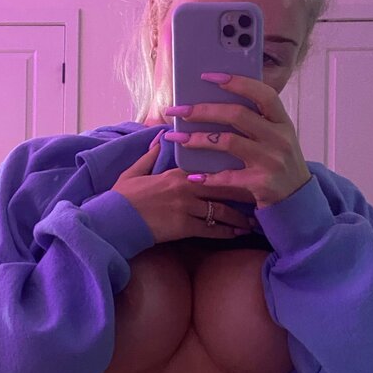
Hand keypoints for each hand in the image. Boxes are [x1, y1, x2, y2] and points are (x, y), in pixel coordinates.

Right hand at [111, 133, 256, 243]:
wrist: (113, 221)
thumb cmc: (122, 198)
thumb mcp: (133, 172)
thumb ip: (150, 155)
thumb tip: (159, 138)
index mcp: (176, 172)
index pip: (209, 169)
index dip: (229, 172)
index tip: (243, 173)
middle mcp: (185, 187)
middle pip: (222, 188)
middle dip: (243, 194)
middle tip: (259, 196)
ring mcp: (186, 207)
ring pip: (221, 211)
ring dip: (238, 217)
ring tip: (252, 221)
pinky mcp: (183, 227)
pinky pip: (211, 230)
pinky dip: (226, 232)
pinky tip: (237, 233)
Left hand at [164, 74, 310, 208]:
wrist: (297, 197)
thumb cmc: (279, 160)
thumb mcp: (276, 135)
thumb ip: (256, 120)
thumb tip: (215, 100)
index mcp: (282, 121)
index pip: (263, 93)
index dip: (237, 82)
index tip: (209, 76)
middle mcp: (279, 138)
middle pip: (237, 115)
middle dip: (203, 110)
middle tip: (179, 110)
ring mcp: (271, 161)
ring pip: (227, 142)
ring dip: (198, 139)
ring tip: (178, 138)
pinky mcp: (261, 183)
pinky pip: (228, 177)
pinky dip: (208, 176)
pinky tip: (193, 175)